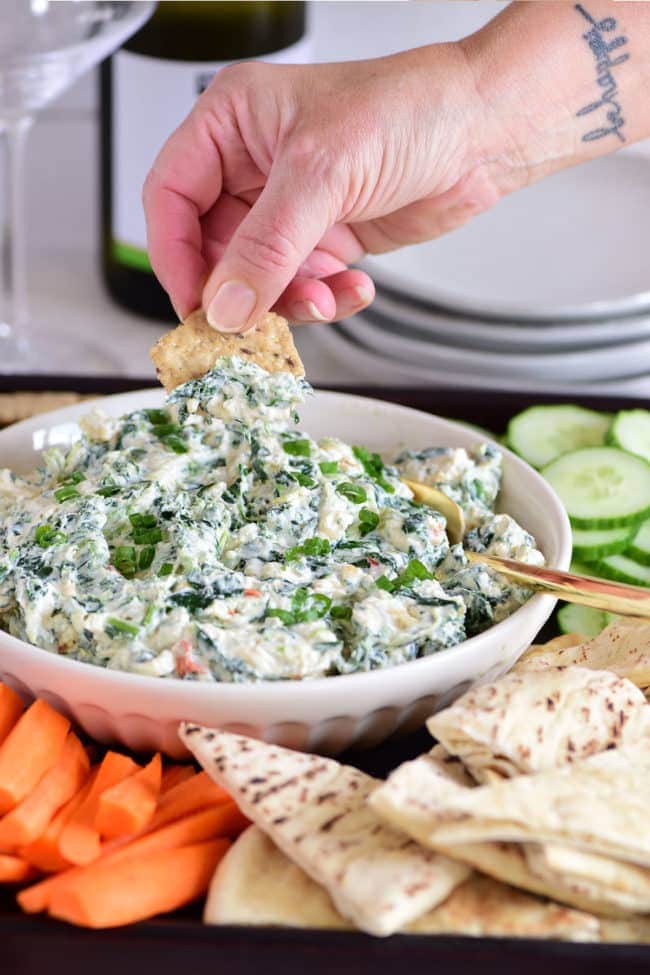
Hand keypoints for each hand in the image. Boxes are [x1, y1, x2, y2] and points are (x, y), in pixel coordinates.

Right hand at [143, 44, 497, 331]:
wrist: (485, 132)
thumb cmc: (411, 109)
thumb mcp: (324, 173)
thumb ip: (267, 246)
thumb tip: (224, 305)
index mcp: (232, 123)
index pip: (171, 197)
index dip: (174, 256)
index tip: (194, 305)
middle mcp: (253, 165)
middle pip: (213, 248)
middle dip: (242, 289)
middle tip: (257, 322)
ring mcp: (290, 206)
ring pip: (259, 277)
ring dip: (290, 299)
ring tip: (324, 296)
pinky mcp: (324, 237)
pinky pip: (303, 285)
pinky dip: (325, 298)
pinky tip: (353, 286)